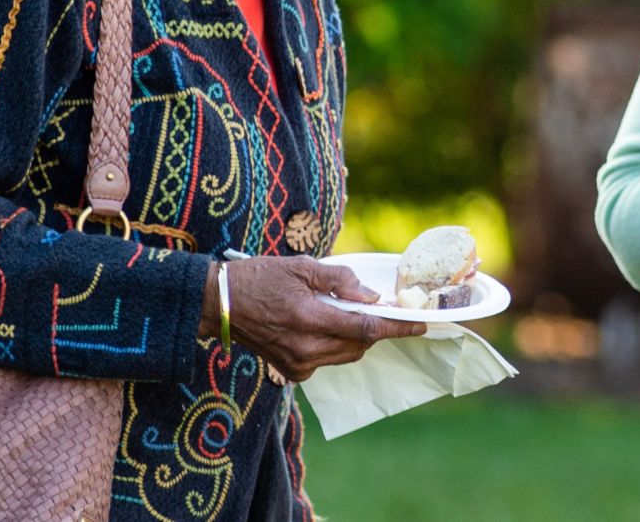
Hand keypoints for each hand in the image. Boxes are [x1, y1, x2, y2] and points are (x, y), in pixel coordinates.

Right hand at [201, 256, 425, 381]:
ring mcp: (297, 364)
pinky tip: (324, 325)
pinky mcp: (291, 372)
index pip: (365, 329)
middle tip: (380, 308)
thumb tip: (372, 296)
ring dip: (356, 336)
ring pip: (347, 355)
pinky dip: (336, 344)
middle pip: (360, 345)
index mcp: (308, 319)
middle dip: (376, 328)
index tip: (420, 324)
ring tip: (347, 312)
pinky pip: (328, 360)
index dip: (397, 327)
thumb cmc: (258, 278)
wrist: (219, 304)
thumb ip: (340, 281)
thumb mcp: (301, 266)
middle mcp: (305, 348)